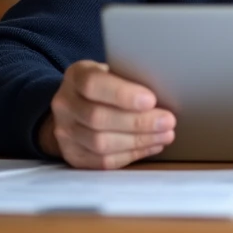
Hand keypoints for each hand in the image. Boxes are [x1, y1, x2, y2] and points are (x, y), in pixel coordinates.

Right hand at [37, 60, 175, 168]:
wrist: (77, 106)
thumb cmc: (107, 85)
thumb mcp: (113, 71)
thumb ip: (129, 78)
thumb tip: (163, 91)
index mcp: (75, 76)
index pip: (93, 84)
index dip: (122, 94)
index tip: (151, 100)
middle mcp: (64, 104)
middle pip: (98, 118)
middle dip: (139, 122)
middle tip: (168, 121)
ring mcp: (65, 133)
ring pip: (101, 144)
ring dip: (139, 141)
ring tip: (165, 135)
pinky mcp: (73, 155)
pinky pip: (103, 162)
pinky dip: (132, 154)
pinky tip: (152, 145)